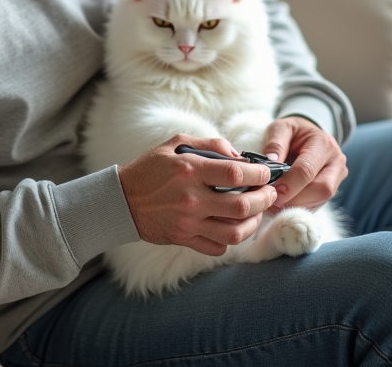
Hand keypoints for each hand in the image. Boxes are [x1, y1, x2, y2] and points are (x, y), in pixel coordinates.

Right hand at [118, 134, 277, 256]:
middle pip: (242, 206)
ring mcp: (188, 223)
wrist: (121, 200)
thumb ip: (211, 145)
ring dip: (253, 224)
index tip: (266, 174)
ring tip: (257, 213)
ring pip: (234, 232)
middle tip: (270, 194)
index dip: (259, 174)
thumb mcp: (176, 143)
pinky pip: (217, 247)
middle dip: (265, 200)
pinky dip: (230, 240)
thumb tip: (239, 156)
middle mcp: (191, 199)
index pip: (236, 174)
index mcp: (191, 171)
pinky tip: (233, 227)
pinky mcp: (183, 239)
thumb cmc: (150, 168)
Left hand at [261, 116, 347, 211]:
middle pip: (321, 188)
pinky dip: (300, 208)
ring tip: (276, 203)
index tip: (272, 191)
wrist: (308, 135)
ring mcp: (338, 177)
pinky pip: (318, 204)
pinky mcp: (334, 189)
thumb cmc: (293, 132)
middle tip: (273, 200)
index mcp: (324, 144)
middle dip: (295, 198)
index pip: (308, 169)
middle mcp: (336, 161)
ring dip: (297, 205)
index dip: (289, 184)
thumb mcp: (282, 128)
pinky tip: (284, 205)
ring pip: (321, 200)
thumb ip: (276, 143)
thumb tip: (271, 162)